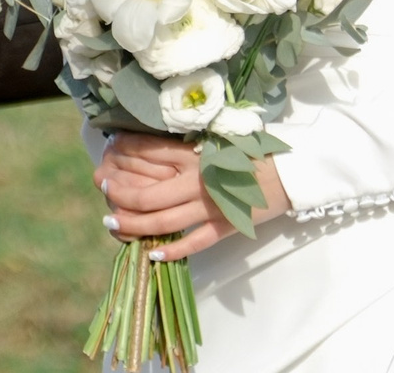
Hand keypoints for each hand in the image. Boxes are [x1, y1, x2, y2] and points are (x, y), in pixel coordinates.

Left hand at [95, 131, 291, 260]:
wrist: (289, 169)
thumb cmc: (251, 151)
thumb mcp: (215, 140)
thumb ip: (185, 146)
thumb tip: (147, 149)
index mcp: (197, 153)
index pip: (150, 155)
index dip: (123, 159)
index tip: (107, 165)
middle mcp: (200, 179)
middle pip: (150, 194)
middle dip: (121, 197)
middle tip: (104, 196)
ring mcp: (213, 205)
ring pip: (166, 221)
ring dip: (136, 226)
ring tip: (115, 225)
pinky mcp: (227, 225)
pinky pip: (195, 242)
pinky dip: (173, 251)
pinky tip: (153, 254)